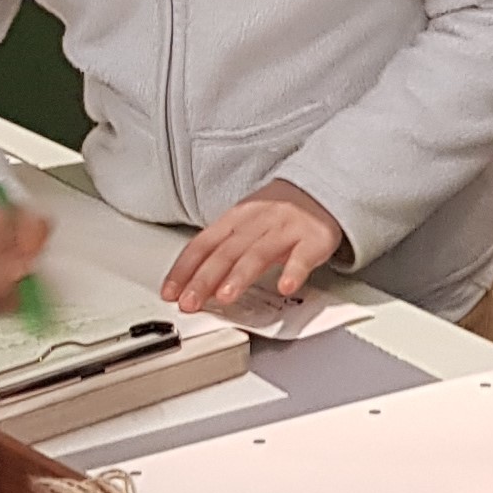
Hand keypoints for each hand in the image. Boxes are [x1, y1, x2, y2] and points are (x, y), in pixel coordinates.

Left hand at [163, 178, 344, 312]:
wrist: (321, 190)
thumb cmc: (277, 213)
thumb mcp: (244, 224)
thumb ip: (222, 250)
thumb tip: (192, 283)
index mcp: (236, 219)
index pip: (203, 244)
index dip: (185, 268)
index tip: (171, 292)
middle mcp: (258, 222)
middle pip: (226, 251)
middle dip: (205, 278)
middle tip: (190, 302)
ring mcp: (286, 230)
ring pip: (259, 253)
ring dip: (240, 276)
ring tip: (225, 296)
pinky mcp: (314, 239)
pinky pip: (303, 256)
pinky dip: (294, 271)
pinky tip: (285, 286)